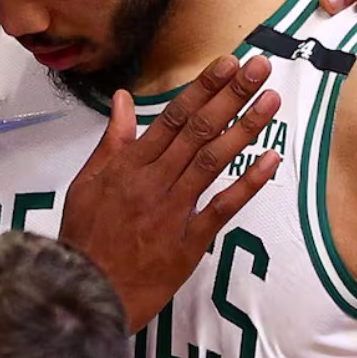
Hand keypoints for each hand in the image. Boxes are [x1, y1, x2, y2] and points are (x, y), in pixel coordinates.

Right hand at [60, 56, 281, 328]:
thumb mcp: (86, 183)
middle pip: (199, 130)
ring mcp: (175, 211)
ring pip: (214, 161)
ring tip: (270, 100)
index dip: (203, 88)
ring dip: (245, 128)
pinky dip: (248, 182)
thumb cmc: (85, 238)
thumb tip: (123, 98)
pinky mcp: (190, 241)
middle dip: (231, 95)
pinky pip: (223, 207)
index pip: (172, 116)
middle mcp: (154, 182)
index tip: (227, 63)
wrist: (86, 294)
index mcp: (129, 166)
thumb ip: (111, 141)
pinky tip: (271, 159)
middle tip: (259, 67)